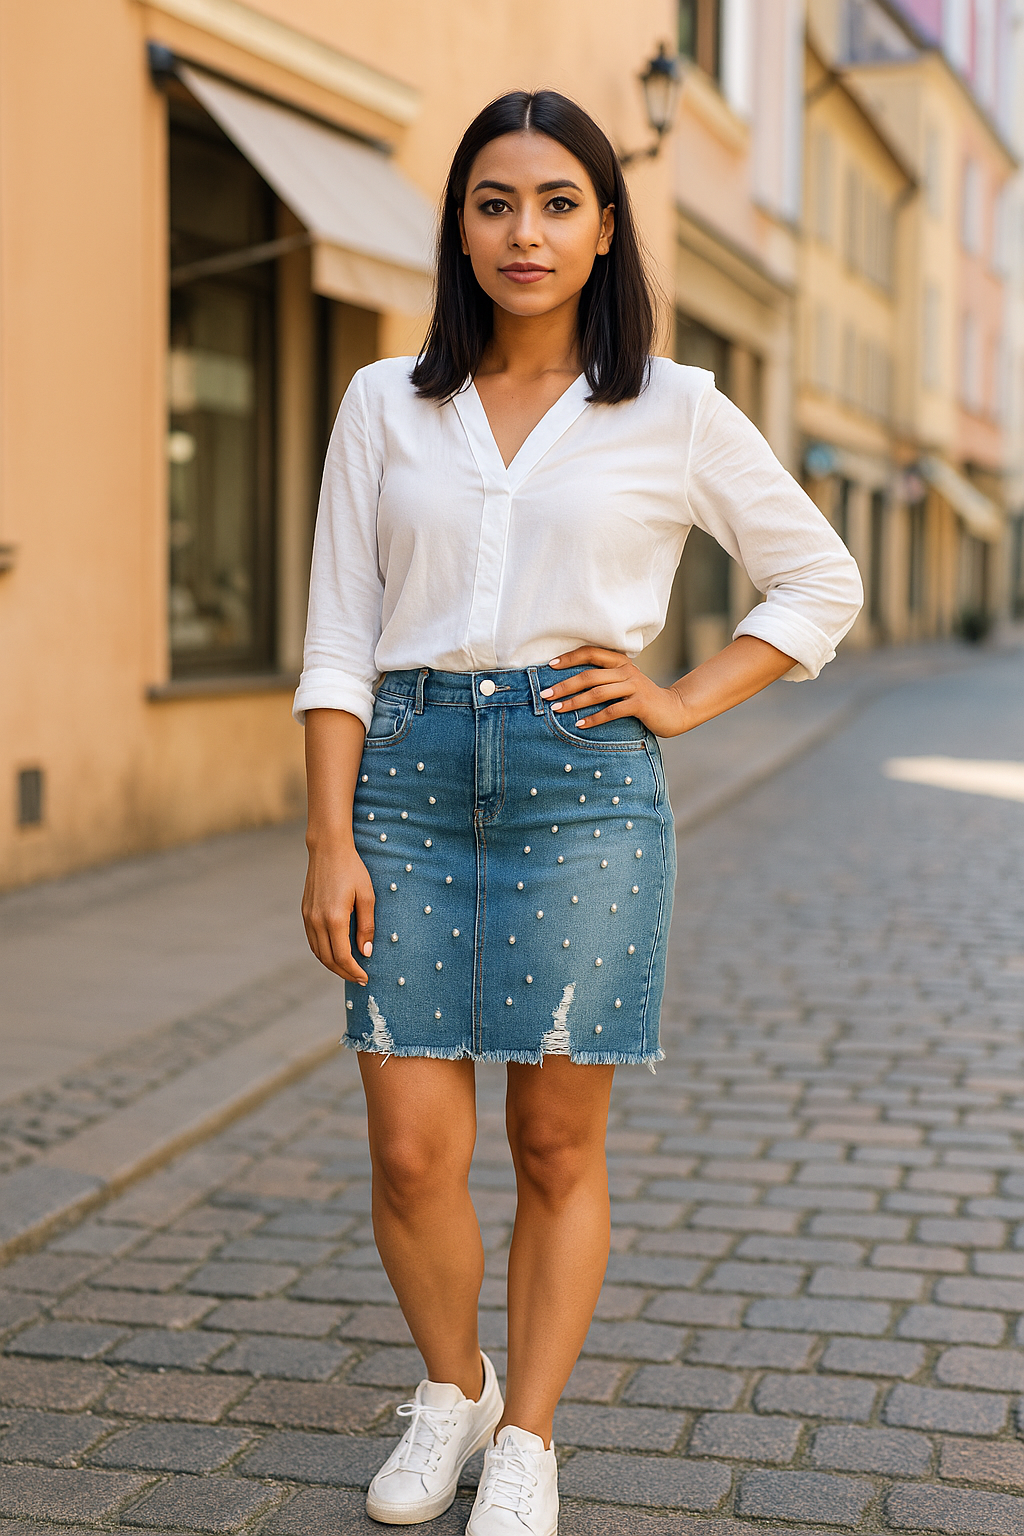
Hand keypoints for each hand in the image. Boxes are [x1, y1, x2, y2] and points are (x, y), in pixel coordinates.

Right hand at [301, 841, 375, 983]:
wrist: (328, 849)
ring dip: (332, 965)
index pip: (343, 956)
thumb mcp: (367, 896)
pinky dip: (323, 952)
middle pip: (328, 959)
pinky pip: (312, 940)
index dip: (354, 971)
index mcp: (335, 918)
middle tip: (359, 978)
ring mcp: (308, 917)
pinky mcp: (305, 912)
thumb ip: (366, 926)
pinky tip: (335, 952)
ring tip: (348, 969)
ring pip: (318, 952)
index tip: (365, 977)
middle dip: (344, 972)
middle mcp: (317, 921)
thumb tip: (366, 952)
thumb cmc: (352, 869)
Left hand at [542, 645, 694, 737]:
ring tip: (556, 709)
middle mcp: (627, 671)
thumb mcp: (624, 683)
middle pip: (589, 675)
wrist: (674, 710)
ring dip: (574, 702)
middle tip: (545, 695)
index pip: (591, 653)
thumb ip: (604, 679)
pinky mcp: (640, 703)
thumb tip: (570, 684)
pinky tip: (580, 724)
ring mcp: (634, 686)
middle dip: (565, 685)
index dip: (570, 658)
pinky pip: (612, 711)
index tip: (550, 666)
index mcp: (621, 662)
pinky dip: (594, 718)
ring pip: (598, 692)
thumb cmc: (641, 699)